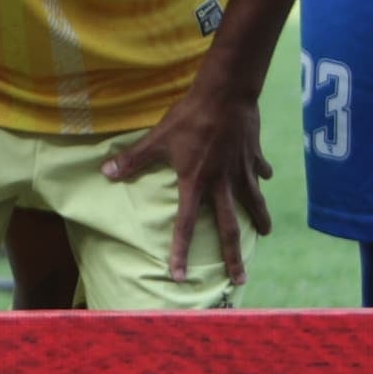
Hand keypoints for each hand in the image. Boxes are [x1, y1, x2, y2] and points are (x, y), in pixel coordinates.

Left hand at [97, 75, 272, 287]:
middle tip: (240, 280)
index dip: (180, 252)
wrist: (226, 94)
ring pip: (253, 202)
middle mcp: (221, 184)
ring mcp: (241, 171)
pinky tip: (266, 178)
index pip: (184, 226)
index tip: (179, 276)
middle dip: (233, 256)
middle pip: (229, 228)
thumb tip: (106, 173)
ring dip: (259, 218)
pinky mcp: (254, 156)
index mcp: (196, 183)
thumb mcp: (157, 138)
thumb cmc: (189, 117)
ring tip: (266, 233)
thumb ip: (133, 159)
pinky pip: (259, 170)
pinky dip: (262, 176)